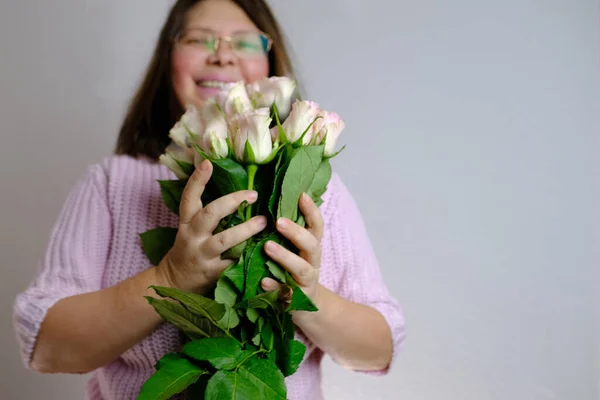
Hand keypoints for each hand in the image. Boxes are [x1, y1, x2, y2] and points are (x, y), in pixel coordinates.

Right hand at [157, 160, 266, 293]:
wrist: (174, 284)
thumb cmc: (189, 250)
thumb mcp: (189, 229)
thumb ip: (207, 215)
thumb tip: (235, 192)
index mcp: (186, 223)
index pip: (189, 198)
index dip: (197, 180)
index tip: (208, 162)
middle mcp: (192, 237)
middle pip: (210, 214)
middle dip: (232, 202)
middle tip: (253, 194)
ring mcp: (202, 256)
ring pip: (225, 240)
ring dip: (246, 229)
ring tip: (263, 221)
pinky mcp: (213, 273)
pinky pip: (233, 262)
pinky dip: (248, 256)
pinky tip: (264, 249)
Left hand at [261, 193, 323, 304]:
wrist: (304, 308)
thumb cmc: (293, 271)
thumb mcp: (295, 251)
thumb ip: (287, 232)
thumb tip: (272, 200)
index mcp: (311, 248)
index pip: (316, 226)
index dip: (312, 211)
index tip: (301, 195)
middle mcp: (312, 263)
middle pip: (312, 245)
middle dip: (297, 232)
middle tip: (278, 221)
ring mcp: (306, 283)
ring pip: (301, 269)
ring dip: (285, 257)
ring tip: (268, 247)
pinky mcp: (297, 301)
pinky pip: (287, 294)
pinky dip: (275, 286)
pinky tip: (263, 281)